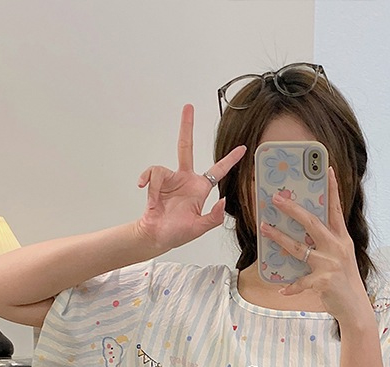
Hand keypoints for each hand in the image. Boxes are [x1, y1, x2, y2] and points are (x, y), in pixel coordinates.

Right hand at [136, 104, 244, 252]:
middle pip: (185, 147)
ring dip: (156, 185)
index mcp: (200, 189)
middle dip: (186, 127)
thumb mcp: (199, 228)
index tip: (243, 148)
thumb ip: (213, 217)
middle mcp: (185, 180)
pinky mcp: (156, 182)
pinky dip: (149, 184)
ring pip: (161, 168)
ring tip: (154, 201)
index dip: (230, 159)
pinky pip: (152, 175)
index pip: (218, 170)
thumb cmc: (177, 233)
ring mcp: (170, 179)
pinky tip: (146, 194)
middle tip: (188, 107)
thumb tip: (223, 201)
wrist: (156, 236)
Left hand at [261, 167, 372, 326]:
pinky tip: (282, 289)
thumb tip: (304, 232)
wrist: (355, 307)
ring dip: (279, 238)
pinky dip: (290, 287)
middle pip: (312, 223)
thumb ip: (327, 243)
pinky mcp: (323, 281)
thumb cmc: (345, 281)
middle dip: (292, 209)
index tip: (327, 169)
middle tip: (276, 198)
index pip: (336, 209)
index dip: (332, 188)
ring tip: (264, 229)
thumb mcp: (341, 257)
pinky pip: (300, 282)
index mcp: (342, 239)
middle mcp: (337, 248)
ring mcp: (330, 264)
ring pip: (299, 248)